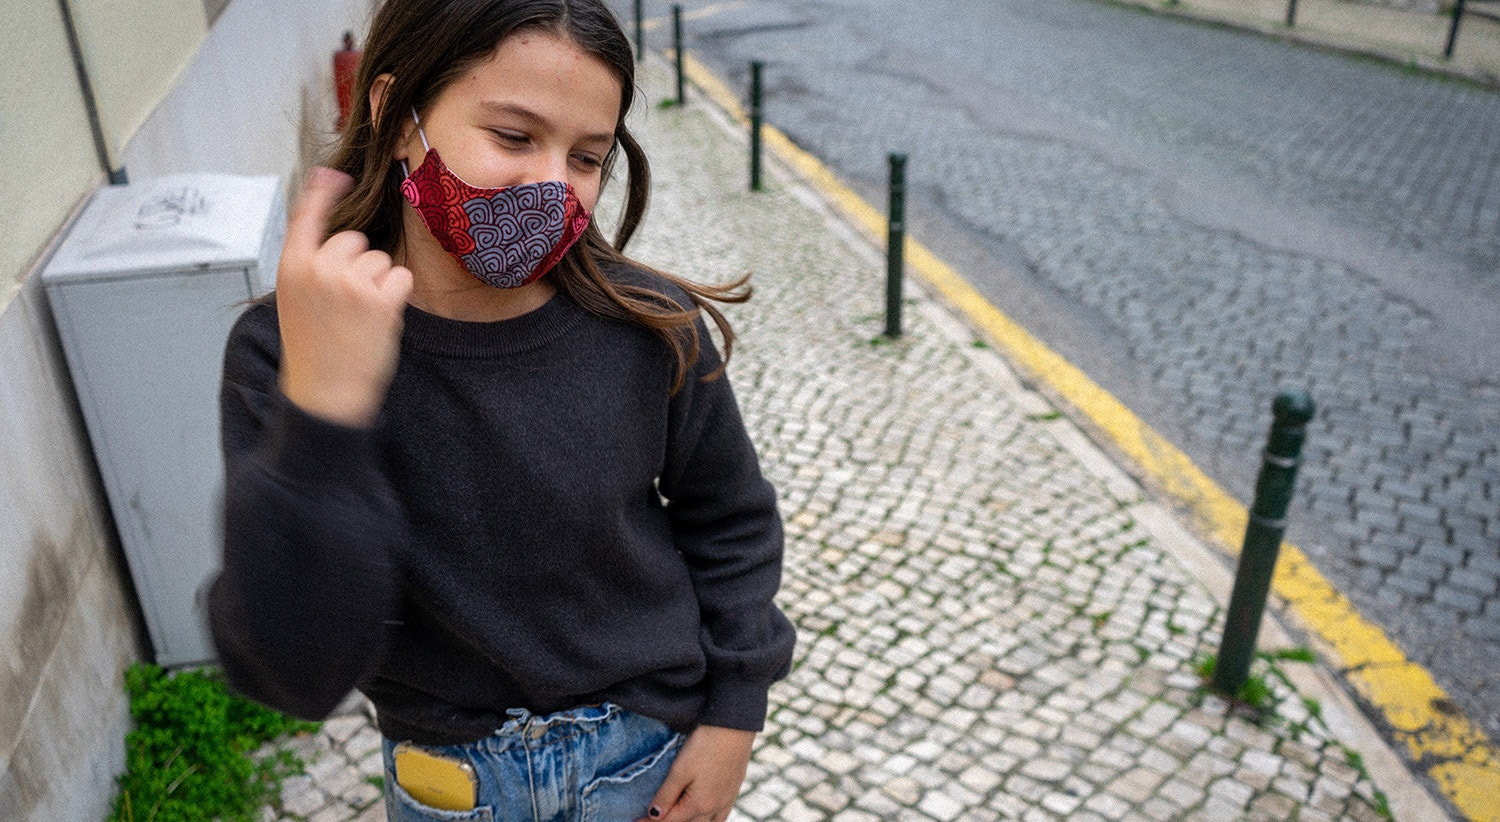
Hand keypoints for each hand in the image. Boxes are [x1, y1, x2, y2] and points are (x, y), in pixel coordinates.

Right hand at [276, 167, 412, 426]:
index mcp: (291, 267)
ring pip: (380, 260)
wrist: (324, 394)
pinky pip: (401, 277)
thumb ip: (310, 265)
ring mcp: (348, 282)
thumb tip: (333, 235)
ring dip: (379, 284)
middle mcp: (317, 268)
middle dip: (358, 265)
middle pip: (353, 239)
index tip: (335, 175)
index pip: (305, 217)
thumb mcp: (297, 300)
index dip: (322, 192)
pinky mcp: (378, 299)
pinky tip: (380, 319)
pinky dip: (398, 296)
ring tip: (360, 317)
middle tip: (346, 304)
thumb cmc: (313, 349)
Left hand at [638, 726, 754, 821]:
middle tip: (653, 818)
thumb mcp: (680, 769)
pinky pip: (722, 817)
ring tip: (677, 817)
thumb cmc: (706, 745)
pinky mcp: (734, 790)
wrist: (736, 726)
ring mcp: (727, 799)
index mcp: (699, 804)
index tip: (636, 820)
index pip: (670, 820)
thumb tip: (655, 816)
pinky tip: (704, 816)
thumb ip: (667, 794)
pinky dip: (710, 821)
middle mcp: (715, 807)